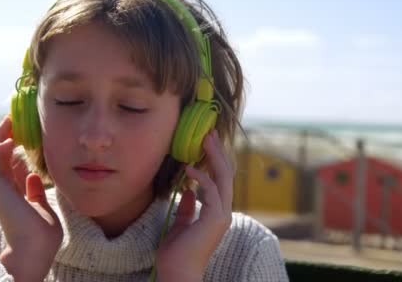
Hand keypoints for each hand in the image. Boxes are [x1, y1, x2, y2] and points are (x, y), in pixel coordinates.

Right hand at [0, 116, 62, 280]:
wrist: (36, 248)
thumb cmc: (41, 232)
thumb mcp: (40, 205)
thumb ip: (34, 191)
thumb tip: (34, 175)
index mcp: (12, 191)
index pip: (7, 163)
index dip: (10, 146)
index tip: (19, 130)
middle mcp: (2, 189)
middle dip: (3, 136)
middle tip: (11, 119)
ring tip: (8, 122)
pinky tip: (10, 140)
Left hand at [155, 130, 232, 281]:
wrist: (177, 273)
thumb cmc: (176, 253)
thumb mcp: (180, 224)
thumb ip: (187, 208)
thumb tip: (188, 190)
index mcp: (217, 212)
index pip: (219, 180)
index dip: (214, 160)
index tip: (205, 143)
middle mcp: (223, 211)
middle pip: (225, 174)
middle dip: (217, 152)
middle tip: (209, 133)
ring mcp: (221, 215)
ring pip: (223, 178)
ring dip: (214, 157)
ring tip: (205, 140)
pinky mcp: (215, 219)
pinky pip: (210, 191)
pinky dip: (201, 177)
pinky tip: (189, 169)